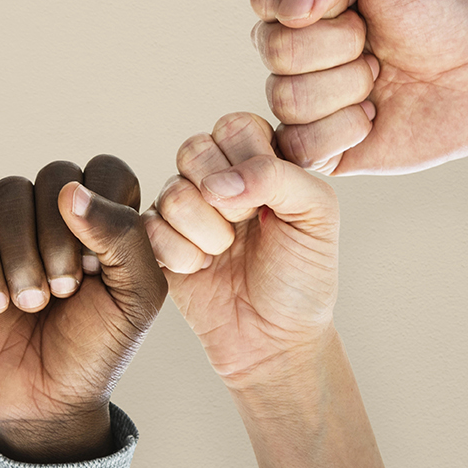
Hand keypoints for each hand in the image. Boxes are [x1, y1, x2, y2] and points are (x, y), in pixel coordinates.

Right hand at [0, 157, 166, 461]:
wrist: (45, 403)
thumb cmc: (100, 347)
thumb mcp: (137, 298)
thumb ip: (123, 236)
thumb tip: (71, 191)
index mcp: (109, 218)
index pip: (105, 169)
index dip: (101, 208)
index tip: (98, 265)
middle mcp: (61, 215)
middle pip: (54, 176)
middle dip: (58, 236)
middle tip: (63, 291)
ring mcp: (15, 231)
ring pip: (9, 192)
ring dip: (20, 251)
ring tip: (31, 302)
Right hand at [145, 112, 338, 387]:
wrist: (274, 341)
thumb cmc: (303, 277)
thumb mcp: (317, 216)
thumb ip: (278, 176)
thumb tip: (217, 182)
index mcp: (256, 157)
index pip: (234, 126)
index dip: (249, 163)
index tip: (272, 203)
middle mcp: (216, 175)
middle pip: (193, 150)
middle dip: (225, 200)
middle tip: (247, 228)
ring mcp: (183, 206)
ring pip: (172, 192)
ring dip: (207, 234)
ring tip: (225, 254)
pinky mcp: (156, 239)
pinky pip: (149, 229)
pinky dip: (182, 257)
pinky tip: (202, 270)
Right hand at [251, 0, 467, 174]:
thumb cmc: (435, 12)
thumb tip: (289, 6)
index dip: (317, 2)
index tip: (357, 0)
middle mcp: (285, 46)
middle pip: (275, 49)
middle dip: (342, 45)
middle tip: (374, 44)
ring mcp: (295, 97)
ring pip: (288, 98)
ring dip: (350, 88)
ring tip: (377, 78)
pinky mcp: (310, 146)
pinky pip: (300, 145)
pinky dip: (346, 130)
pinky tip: (371, 117)